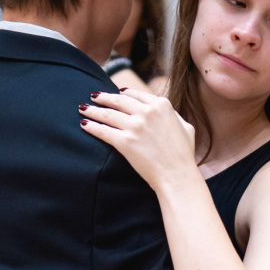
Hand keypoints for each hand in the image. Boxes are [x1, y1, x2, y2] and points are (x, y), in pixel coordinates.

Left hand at [79, 88, 196, 192]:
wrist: (176, 175)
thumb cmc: (183, 155)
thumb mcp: (186, 127)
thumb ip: (173, 115)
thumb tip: (166, 112)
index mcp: (162, 105)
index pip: (136, 95)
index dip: (123, 93)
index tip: (115, 94)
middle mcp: (147, 112)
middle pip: (119, 100)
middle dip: (103, 97)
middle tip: (93, 95)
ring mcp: (135, 126)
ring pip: (108, 113)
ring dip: (93, 110)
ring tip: (83, 108)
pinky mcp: (125, 142)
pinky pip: (103, 131)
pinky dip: (91, 126)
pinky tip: (84, 124)